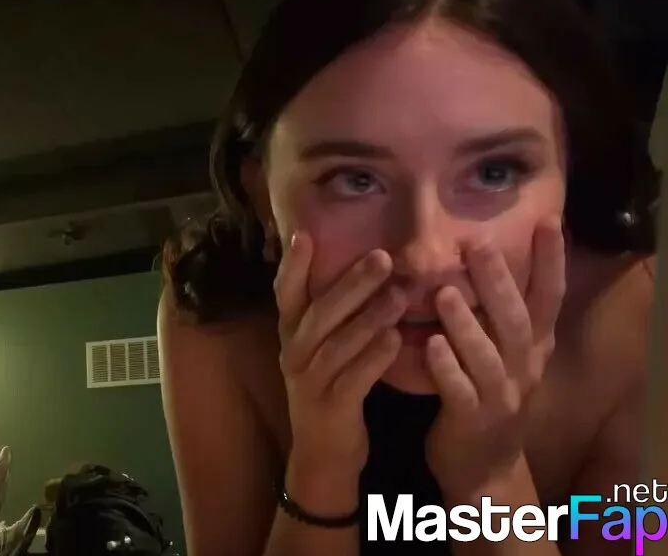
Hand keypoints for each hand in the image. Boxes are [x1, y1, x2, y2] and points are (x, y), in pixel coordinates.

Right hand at [278, 233, 405, 479]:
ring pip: (338, 343)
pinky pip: (354, 378)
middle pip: (319, 312)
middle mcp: (293, 353)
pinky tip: (397, 341)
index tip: (305, 232)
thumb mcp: (319, 349)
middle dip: (351, 283)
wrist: (322, 454)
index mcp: (290, 335)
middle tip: (383, 257)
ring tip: (400, 295)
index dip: (293, 265)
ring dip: (369, 317)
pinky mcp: (331, 406)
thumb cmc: (329, 390)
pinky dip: (374, 359)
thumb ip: (332, 314)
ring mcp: (309, 381)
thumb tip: (360, 266)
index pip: (285, 293)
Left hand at [425, 219, 564, 498]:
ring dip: (467, 324)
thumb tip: (489, 256)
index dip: (552, 261)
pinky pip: (460, 391)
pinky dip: (446, 369)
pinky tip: (429, 346)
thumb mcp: (503, 353)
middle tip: (479, 244)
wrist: (483, 467)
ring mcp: (501, 396)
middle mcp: (524, 368)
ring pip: (488, 356)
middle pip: (518, 320)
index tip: (548, 220)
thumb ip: (498, 313)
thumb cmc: (486, 395)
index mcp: (533, 347)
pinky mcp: (473, 420)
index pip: (549, 297)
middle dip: (499, 283)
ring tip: (445, 293)